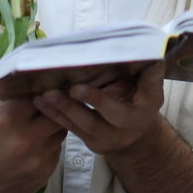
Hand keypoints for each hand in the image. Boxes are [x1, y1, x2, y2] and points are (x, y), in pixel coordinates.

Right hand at [0, 78, 67, 192]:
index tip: (50, 78)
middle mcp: (26, 138)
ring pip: (61, 129)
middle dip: (57, 102)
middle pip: (58, 109)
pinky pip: (57, 151)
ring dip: (55, 122)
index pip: (41, 89)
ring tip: (43, 119)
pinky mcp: (44, 174)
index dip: (47, 83)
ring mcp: (37, 158)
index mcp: (8, 117)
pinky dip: (51, 143)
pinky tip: (40, 140)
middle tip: (55, 96)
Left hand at [34, 62, 165, 157]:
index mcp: (140, 114)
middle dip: (72, 107)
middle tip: (53, 92)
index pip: (120, 105)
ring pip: (78, 126)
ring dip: (58, 110)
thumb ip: (149, 74)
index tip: (76, 87)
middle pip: (94, 120)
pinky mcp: (89, 142)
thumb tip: (149, 51)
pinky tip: (41, 103)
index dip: (97, 99)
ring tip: (42, 96)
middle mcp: (121, 130)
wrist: (138, 135)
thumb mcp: (152, 89)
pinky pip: (71, 129)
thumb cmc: (142, 101)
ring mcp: (104, 139)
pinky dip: (54, 116)